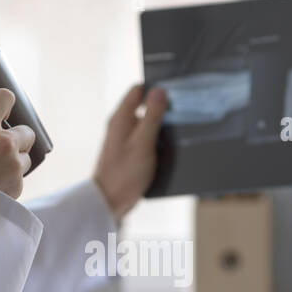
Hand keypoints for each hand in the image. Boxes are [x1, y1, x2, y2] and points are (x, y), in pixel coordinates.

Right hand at [0, 86, 34, 198]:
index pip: (5, 97)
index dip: (2, 103)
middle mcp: (4, 141)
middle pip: (26, 131)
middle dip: (15, 137)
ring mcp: (13, 164)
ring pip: (25, 156)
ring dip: (14, 160)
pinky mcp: (18, 184)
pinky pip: (20, 176)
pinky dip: (10, 179)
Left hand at [93, 85, 166, 220]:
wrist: (109, 202)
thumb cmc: (125, 173)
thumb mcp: (143, 143)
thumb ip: (152, 116)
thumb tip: (160, 91)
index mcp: (121, 118)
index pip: (138, 90)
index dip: (155, 90)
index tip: (174, 95)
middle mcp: (121, 125)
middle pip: (143, 106)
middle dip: (162, 109)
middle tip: (181, 115)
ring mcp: (124, 139)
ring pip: (146, 124)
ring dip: (160, 126)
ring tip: (178, 132)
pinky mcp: (129, 152)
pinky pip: (145, 139)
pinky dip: (156, 140)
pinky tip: (168, 148)